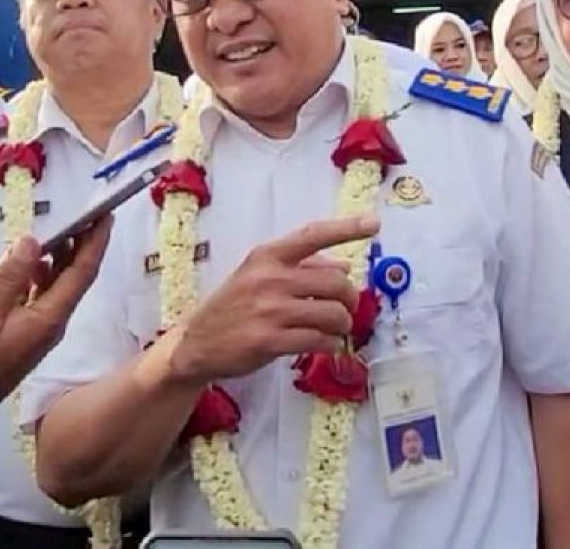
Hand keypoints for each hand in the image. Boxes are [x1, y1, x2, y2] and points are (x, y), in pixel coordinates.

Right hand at [0, 218, 112, 434]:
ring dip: (63, 257)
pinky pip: (43, 296)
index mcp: (50, 317)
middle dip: (84, 243)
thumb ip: (7, 277)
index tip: (107, 215)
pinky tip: (32, 262)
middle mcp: (53, 322)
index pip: (82, 272)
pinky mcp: (27, 333)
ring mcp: (42, 329)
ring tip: (61, 228)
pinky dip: (42, 274)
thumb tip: (32, 241)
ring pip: (60, 285)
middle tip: (89, 213)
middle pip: (76, 276)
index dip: (96, 241)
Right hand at [168, 214, 378, 385]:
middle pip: (335, 281)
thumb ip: (300, 267)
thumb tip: (345, 265)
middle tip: (346, 308)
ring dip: (343, 324)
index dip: (346, 229)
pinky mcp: (269, 341)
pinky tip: (327, 345)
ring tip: (336, 329)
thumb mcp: (259, 275)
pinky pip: (320, 340)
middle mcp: (270, 278)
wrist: (196, 343)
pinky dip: (332, 344)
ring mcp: (269, 310)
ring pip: (332, 313)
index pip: (312, 235)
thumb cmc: (235, 305)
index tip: (373, 223)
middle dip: (349, 298)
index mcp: (268, 256)